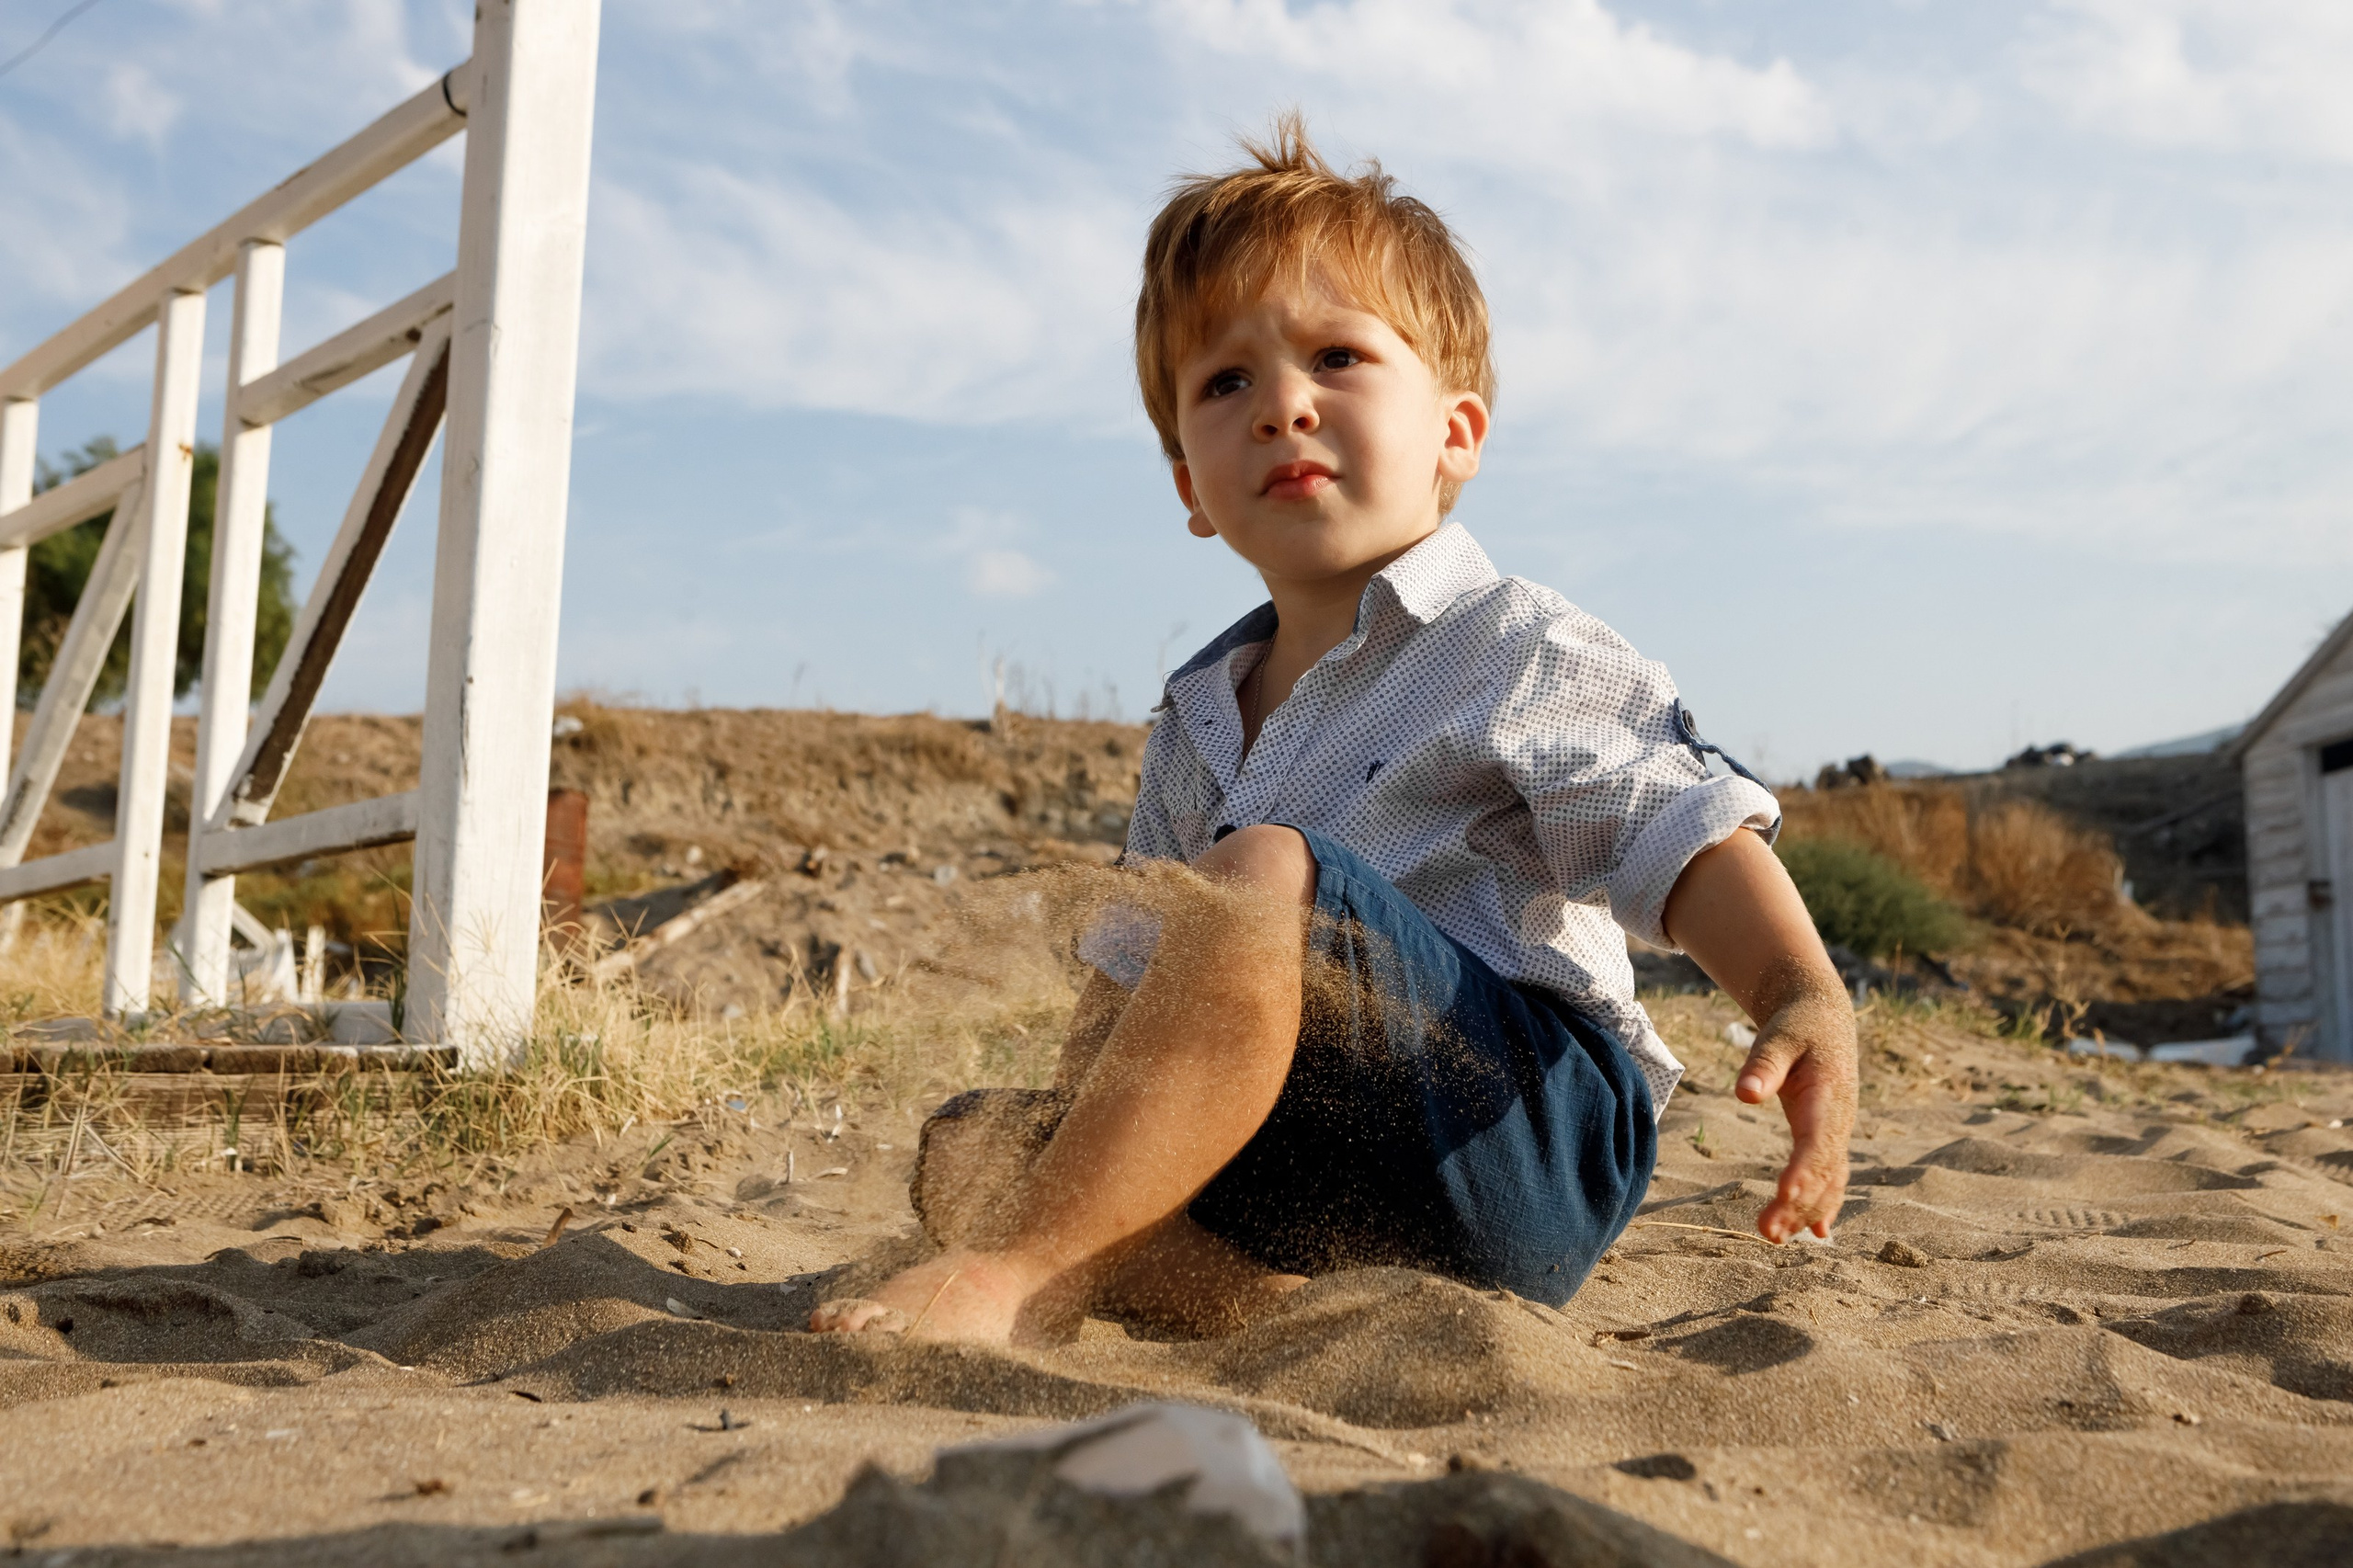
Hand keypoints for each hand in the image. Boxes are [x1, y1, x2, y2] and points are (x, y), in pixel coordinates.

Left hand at [1660, 830, 1857, 1244]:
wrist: (1824, 1017)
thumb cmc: (1798, 1026)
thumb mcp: (1778, 1036)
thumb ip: (1764, 1065)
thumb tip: (1745, 1093)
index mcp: (1828, 1096)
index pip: (1816, 1142)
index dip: (1803, 1171)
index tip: (1785, 1196)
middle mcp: (1839, 1120)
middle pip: (1821, 1171)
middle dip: (1798, 1204)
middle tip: (1768, 1232)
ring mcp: (1838, 1131)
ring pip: (1828, 1180)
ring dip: (1806, 1211)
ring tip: (1775, 1236)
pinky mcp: (1830, 1136)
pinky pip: (1832, 1176)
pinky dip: (1825, 1203)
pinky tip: (1818, 1233)